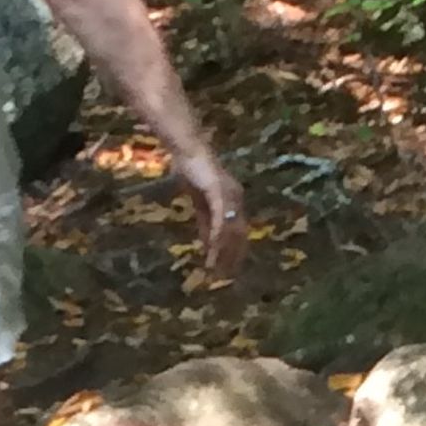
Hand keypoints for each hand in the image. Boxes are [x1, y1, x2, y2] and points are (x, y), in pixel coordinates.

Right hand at [178, 146, 249, 284]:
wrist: (187, 149)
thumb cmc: (192, 171)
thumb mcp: (199, 203)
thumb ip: (205, 222)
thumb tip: (208, 243)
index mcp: (234, 201)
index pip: (238, 231)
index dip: (234, 251)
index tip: (229, 269)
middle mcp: (236, 199)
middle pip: (239, 234)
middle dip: (232, 256)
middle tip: (225, 276)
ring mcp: (230, 195)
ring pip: (230, 230)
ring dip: (223, 251)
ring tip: (216, 267)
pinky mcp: (219, 192)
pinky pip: (220, 219)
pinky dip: (217, 236)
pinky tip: (212, 249)